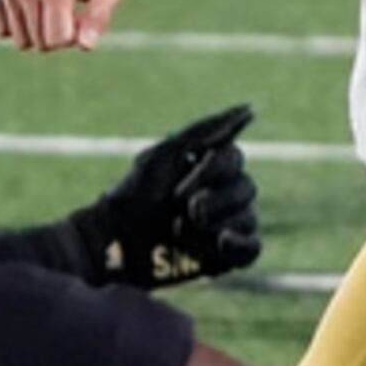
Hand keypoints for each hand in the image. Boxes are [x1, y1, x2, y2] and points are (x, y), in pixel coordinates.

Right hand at [0, 0, 124, 49]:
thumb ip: (99, 16)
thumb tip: (85, 46)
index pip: (57, 40)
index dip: (74, 37)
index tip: (81, 17)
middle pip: (39, 43)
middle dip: (58, 35)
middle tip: (70, 10)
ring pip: (20, 40)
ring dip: (39, 32)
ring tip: (53, 8)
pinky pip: (2, 30)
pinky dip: (20, 26)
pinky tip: (35, 8)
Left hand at [79, 104, 262, 287]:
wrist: (112, 245)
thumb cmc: (133, 195)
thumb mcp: (164, 155)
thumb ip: (205, 130)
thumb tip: (249, 108)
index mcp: (211, 164)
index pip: (235, 159)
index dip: (211, 174)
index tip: (178, 190)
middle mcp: (224, 192)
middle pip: (247, 189)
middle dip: (214, 202)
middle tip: (182, 211)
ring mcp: (226, 224)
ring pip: (249, 217)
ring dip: (216, 225)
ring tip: (183, 233)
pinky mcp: (224, 256)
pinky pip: (254, 248)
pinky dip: (240, 245)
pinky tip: (220, 243)